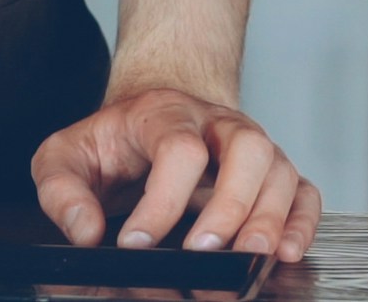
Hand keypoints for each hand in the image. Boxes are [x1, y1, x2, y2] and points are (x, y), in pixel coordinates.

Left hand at [32, 87, 322, 260]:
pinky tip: (288, 250)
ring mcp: (251, 147)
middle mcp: (217, 126)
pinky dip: (303, 222)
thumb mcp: (66, 155)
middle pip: (246, 149)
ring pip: (279, 170)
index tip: (136, 243)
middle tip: (204, 251)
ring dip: (270, 217)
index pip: (178, 149)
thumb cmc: (114, 140)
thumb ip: (63, 191)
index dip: (162, 199)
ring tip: (249, 255)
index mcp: (165, 114)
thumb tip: (86, 231)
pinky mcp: (270, 174)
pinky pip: (303, 191)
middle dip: (231, 205)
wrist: (154, 112)